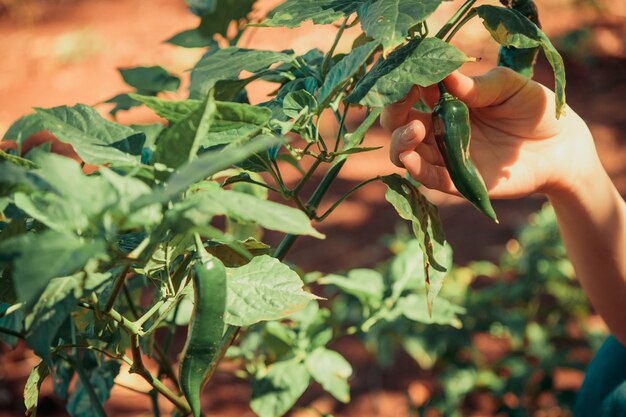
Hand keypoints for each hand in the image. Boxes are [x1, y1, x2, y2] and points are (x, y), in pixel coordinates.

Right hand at [381, 67, 599, 198]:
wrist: (561, 147)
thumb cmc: (535, 109)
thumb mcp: (512, 87)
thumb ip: (480, 85)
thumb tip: (446, 74)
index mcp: (447, 101)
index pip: (412, 92)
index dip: (405, 84)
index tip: (409, 75)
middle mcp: (439, 128)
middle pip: (399, 123)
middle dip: (394, 111)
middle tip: (405, 100)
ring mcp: (446, 155)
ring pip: (405, 151)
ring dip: (400, 141)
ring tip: (415, 131)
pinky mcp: (457, 180)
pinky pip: (428, 177)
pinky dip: (415, 169)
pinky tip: (411, 157)